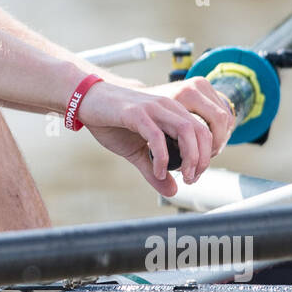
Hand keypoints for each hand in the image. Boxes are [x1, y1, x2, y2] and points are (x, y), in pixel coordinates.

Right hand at [75, 76, 234, 196]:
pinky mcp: (135, 113)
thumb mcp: (137, 151)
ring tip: (184, 176)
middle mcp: (167, 106)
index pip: (203, 131)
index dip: (205, 155)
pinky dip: (161, 156)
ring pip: (186, 130)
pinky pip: (156, 136)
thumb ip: (155, 170)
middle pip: (200, 131)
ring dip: (190, 156)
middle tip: (192, 179)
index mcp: (172, 111)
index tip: (195, 175)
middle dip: (202, 159)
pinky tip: (157, 170)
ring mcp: (152, 108)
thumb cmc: (111, 122)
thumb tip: (173, 191)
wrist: (86, 101)